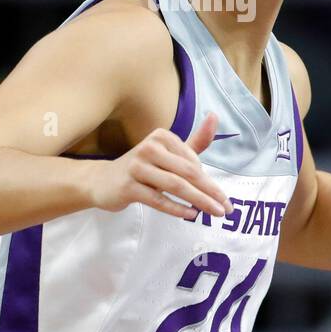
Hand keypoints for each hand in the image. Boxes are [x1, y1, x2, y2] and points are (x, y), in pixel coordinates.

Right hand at [87, 112, 233, 218]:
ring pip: (175, 185)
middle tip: (226, 208)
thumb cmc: (144, 167)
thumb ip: (194, 141)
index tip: (222, 198)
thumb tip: (214, 116)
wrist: (103, 182)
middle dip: (210, 191)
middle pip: (187, 172)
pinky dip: (176, 208)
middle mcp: (149, 147)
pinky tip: (190, 215)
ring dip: (199, 201)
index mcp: (161, 136)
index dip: (209, 180)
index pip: (192, 160)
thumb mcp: (169, 153)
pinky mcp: (128, 186)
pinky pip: (157, 199)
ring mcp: (137, 167)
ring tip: (214, 212)